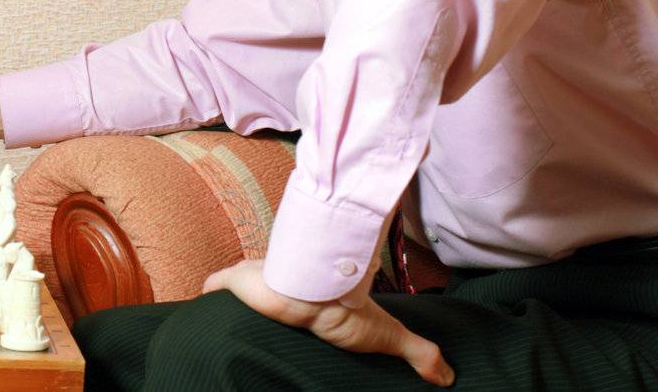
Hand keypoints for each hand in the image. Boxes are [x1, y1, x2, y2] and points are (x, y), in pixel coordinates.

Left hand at [203, 259, 453, 386]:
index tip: (294, 324)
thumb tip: (449, 377)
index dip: (292, 308)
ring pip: (237, 288)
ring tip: (229, 327)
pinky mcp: (235, 283)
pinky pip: (213, 286)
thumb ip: (418, 353)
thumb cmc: (347, 309)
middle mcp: (281, 281)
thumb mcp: (388, 335)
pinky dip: (210, 293)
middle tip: (260, 330)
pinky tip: (207, 308)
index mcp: (310, 291)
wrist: (316, 290)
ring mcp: (256, 281)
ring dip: (233, 301)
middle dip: (260, 304)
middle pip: (264, 291)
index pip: (297, 298)